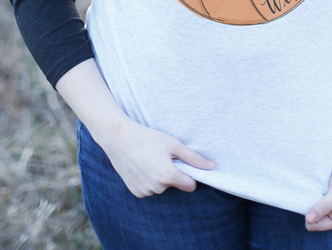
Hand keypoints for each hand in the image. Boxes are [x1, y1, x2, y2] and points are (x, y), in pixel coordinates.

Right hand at [100, 118, 215, 197]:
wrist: (119, 138)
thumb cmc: (148, 138)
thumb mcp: (173, 144)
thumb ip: (193, 158)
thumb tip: (212, 166)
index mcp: (168, 176)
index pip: (190, 185)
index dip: (189, 174)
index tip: (181, 163)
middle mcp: (157, 188)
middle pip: (174, 185)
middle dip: (172, 174)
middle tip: (162, 156)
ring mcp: (145, 191)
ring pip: (161, 188)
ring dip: (159, 177)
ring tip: (150, 160)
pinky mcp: (135, 192)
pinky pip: (149, 189)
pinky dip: (148, 181)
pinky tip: (141, 166)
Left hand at [304, 150, 331, 231]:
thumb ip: (324, 207)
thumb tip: (308, 221)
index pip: (315, 225)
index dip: (310, 214)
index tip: (312, 198)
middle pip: (312, 218)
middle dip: (310, 207)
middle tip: (314, 191)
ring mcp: (330, 206)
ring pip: (311, 208)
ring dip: (310, 199)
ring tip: (315, 187)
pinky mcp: (326, 196)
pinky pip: (313, 198)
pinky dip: (312, 192)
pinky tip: (314, 184)